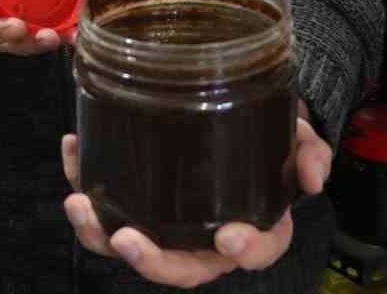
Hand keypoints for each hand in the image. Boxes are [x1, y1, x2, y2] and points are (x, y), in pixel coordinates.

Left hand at [61, 101, 333, 288]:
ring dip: (98, 232)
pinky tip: (73, 149)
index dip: (245, 250)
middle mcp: (206, 240)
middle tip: (124, 238)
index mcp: (254, 228)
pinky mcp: (135, 203)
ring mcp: (167, 226)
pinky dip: (84, 181)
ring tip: (77, 202)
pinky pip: (106, 207)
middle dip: (149, 261)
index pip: (256, 253)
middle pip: (179, 268)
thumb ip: (308, 151)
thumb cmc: (267, 137)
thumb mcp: (297, 136)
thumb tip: (313, 178)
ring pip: (131, 248)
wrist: (236, 117)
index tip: (229, 235)